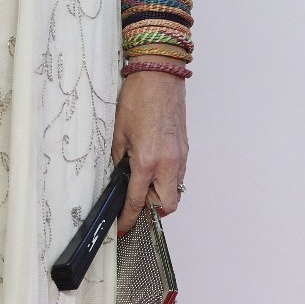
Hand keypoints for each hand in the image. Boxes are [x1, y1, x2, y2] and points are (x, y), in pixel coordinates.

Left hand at [111, 69, 187, 236]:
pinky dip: (168, 180)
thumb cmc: (138, 98)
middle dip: (151, 211)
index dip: (129, 218)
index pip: (139, 202)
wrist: (160, 76)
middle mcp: (168, 164)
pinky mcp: (185, 149)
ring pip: (175, 191)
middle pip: (167, 206)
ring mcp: (180, 157)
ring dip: (161, 195)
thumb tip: (120, 177)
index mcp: (148, 161)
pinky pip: (179, 175)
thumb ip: (120, 160)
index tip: (124, 227)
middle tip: (135, 204)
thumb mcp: (119, 133)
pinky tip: (154, 169)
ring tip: (143, 185)